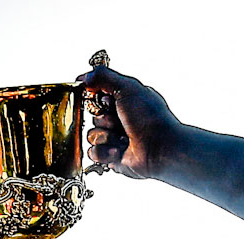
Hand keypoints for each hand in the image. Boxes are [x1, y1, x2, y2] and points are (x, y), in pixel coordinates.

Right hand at [75, 64, 183, 179]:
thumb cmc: (150, 118)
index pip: (98, 97)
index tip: (106, 102)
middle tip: (120, 122)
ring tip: (123, 139)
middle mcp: (120, 119)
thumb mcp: (128, 87)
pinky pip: (93, 153)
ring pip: (92, 135)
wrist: (160, 148)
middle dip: (104, 120)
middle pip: (93, 117)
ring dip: (106, 137)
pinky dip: (106, 152)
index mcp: (124, 101)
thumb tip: (83, 78)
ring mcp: (115, 138)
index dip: (97, 100)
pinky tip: (120, 151)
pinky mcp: (112, 157)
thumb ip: (104, 76)